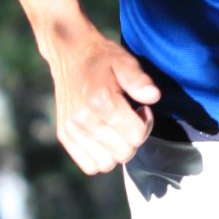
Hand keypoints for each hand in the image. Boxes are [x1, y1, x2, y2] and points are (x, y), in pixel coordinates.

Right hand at [48, 29, 160, 173]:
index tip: (140, 108)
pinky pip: (89, 166)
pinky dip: (100, 157)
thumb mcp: (125, 61)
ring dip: (117, 150)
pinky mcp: (64, 135)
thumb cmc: (102, 58)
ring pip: (107, 164)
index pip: (137, 136)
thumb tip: (154, 96)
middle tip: (129, 118)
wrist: (69, 52)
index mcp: (101, 101)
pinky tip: (103, 137)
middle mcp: (83, 119)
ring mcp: (71, 129)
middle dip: (133, 138)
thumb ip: (139, 80)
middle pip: (124, 153)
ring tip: (115, 128)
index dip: (145, 123)